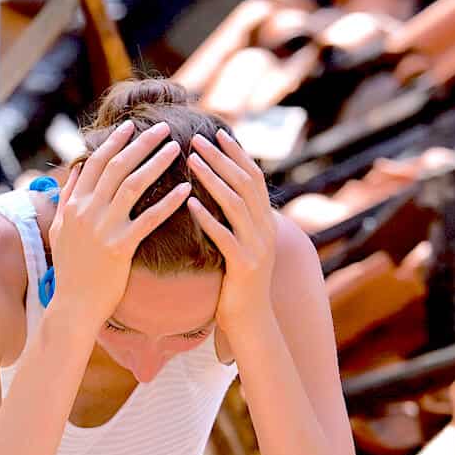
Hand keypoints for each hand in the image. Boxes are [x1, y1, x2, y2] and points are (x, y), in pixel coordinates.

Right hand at [48, 121, 191, 325]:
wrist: (73, 305)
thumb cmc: (70, 269)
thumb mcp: (61, 229)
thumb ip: (68, 198)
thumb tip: (77, 169)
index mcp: (74, 205)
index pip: (96, 163)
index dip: (115, 142)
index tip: (132, 126)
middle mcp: (87, 211)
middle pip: (118, 166)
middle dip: (142, 144)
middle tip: (164, 128)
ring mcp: (103, 228)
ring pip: (134, 185)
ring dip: (156, 163)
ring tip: (176, 148)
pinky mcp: (120, 247)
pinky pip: (149, 219)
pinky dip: (168, 202)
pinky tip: (185, 189)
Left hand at [187, 128, 276, 335]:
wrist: (250, 321)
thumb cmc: (237, 282)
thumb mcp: (240, 244)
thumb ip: (236, 220)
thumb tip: (220, 191)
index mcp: (264, 222)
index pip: (253, 177)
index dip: (236, 154)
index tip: (217, 132)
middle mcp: (265, 230)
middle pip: (245, 183)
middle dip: (222, 158)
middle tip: (197, 138)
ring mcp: (257, 248)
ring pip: (236, 204)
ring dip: (213, 179)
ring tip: (191, 160)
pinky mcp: (244, 266)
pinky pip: (225, 237)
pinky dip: (208, 218)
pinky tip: (189, 203)